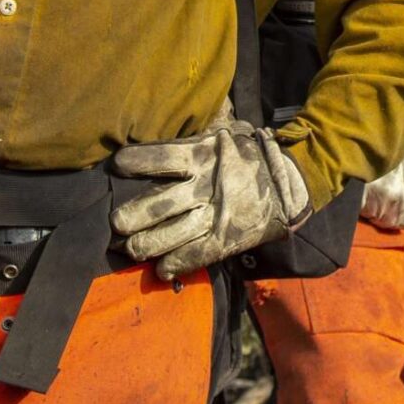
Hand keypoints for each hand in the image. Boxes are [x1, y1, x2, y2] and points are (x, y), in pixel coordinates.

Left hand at [112, 120, 311, 274]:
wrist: (288, 183)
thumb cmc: (246, 155)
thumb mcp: (222, 136)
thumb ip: (192, 141)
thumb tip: (155, 134)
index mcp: (203, 154)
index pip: (165, 157)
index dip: (140, 161)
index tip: (117, 164)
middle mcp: (206, 185)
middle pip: (162, 202)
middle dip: (135, 215)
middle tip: (115, 223)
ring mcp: (216, 215)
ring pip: (175, 233)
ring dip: (148, 244)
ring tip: (131, 249)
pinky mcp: (227, 238)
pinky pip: (198, 254)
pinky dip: (177, 263)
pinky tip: (161, 270)